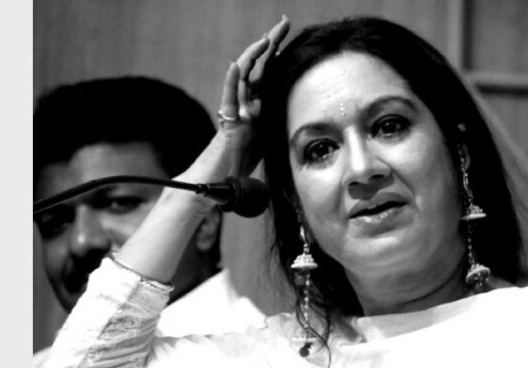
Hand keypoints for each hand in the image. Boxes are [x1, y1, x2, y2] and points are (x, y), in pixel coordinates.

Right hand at [175, 16, 289, 186]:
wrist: (219, 185)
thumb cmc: (239, 170)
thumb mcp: (268, 148)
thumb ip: (278, 136)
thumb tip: (308, 138)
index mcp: (259, 109)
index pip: (270, 74)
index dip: (280, 54)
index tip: (292, 34)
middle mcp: (247, 105)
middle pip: (259, 67)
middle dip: (271, 44)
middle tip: (284, 23)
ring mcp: (237, 112)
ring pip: (244, 77)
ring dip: (254, 55)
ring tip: (266, 38)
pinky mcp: (228, 123)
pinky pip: (228, 99)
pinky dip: (232, 81)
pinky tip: (236, 64)